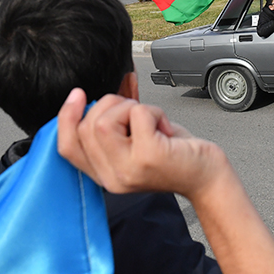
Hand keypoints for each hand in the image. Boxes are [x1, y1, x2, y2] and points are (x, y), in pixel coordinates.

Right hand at [56, 90, 273, 273]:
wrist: (207, 176)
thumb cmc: (174, 156)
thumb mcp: (134, 143)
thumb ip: (111, 128)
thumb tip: (89, 97)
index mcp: (104, 175)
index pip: (66, 148)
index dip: (66, 118)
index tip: (77, 95)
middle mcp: (112, 178)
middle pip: (87, 127)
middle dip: (111, 106)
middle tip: (136, 114)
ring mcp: (129, 169)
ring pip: (106, 120)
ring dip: (131, 108)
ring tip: (150, 122)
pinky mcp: (148, 157)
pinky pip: (138, 115)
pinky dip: (153, 111)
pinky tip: (164, 127)